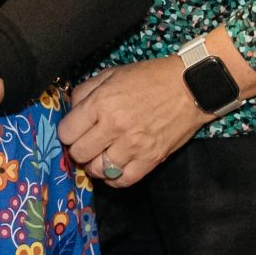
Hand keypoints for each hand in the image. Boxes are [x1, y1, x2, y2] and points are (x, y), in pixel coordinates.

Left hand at [58, 59, 210, 188]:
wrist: (189, 87)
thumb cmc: (149, 78)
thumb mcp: (111, 74)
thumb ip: (85, 92)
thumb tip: (70, 111)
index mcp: (101, 104)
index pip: (67, 132)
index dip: (66, 132)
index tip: (73, 131)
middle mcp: (115, 127)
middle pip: (79, 154)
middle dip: (78, 149)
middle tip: (86, 143)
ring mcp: (133, 146)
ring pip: (98, 170)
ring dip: (95, 165)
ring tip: (100, 155)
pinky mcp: (151, 159)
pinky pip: (123, 180)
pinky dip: (114, 177)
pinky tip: (115, 166)